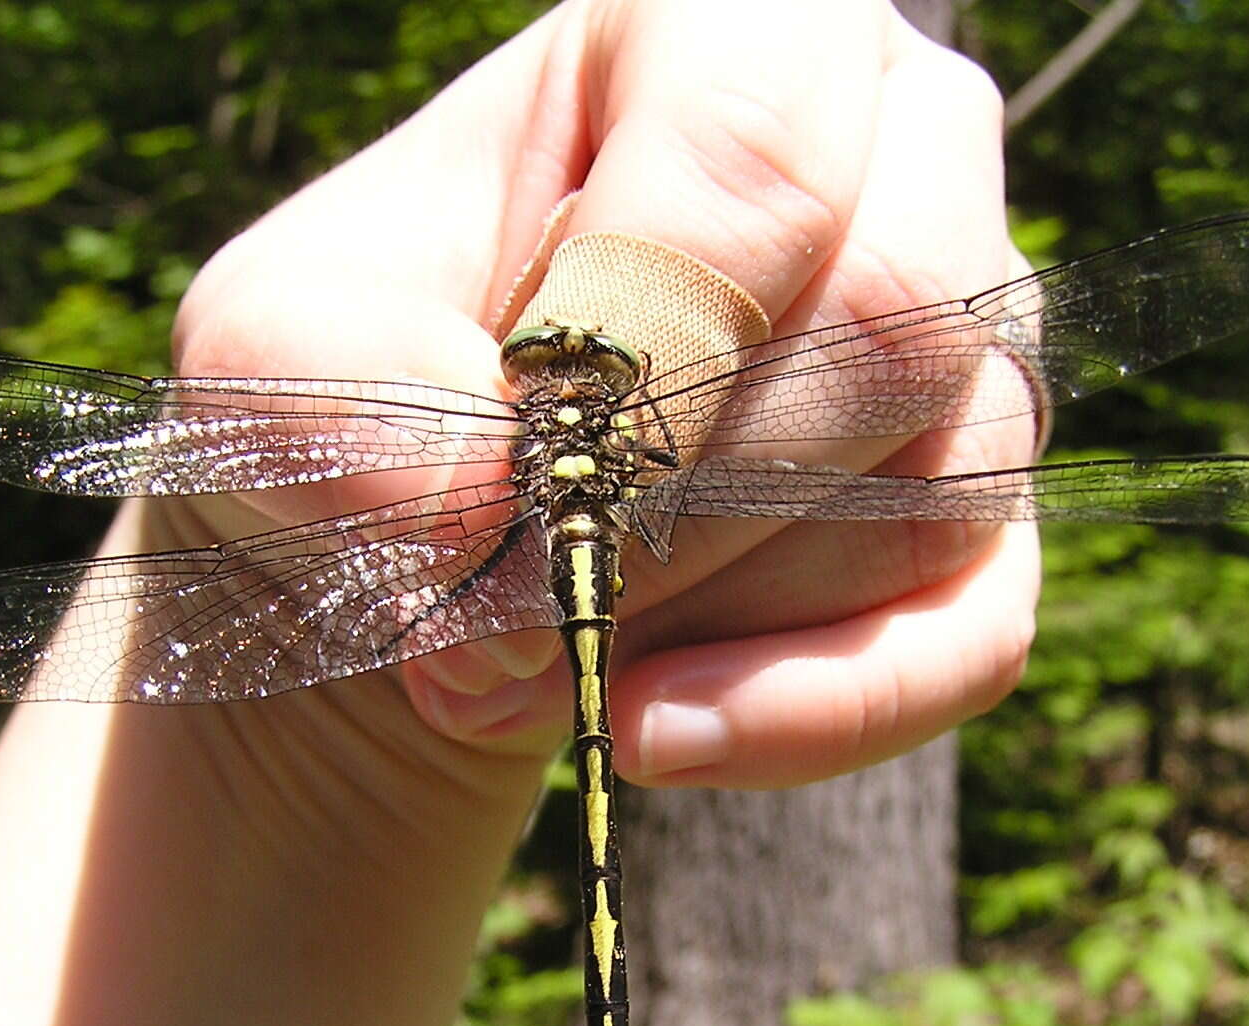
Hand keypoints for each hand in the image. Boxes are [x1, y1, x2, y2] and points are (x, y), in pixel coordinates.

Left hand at [170, 0, 1038, 790]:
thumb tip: (491, 525)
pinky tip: (649, 733)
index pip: (762, 144)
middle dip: (673, 509)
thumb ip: (342, 408)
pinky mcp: (975, 525)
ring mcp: (964, 347)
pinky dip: (801, 715)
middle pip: (894, 322)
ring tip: (525, 649)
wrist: (425, 550)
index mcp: (718, 38)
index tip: (517, 466)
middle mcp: (891, 158)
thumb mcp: (273, 367)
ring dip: (699, 614)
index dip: (651, 330)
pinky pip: (970, 636)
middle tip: (499, 601)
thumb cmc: (361, 403)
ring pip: (928, 492)